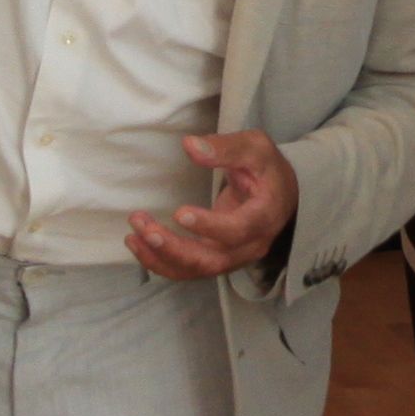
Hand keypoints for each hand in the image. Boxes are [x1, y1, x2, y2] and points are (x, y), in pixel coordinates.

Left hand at [127, 130, 294, 282]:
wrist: (281, 194)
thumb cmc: (267, 168)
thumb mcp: (255, 148)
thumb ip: (226, 148)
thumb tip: (190, 145)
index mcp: (264, 216)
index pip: (238, 230)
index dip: (209, 227)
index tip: (179, 213)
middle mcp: (250, 245)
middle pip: (212, 260)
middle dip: (174, 248)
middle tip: (144, 228)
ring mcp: (233, 256)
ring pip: (196, 269)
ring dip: (161, 256)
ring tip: (134, 235)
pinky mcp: (217, 258)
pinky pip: (188, 270)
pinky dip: (160, 262)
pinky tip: (137, 243)